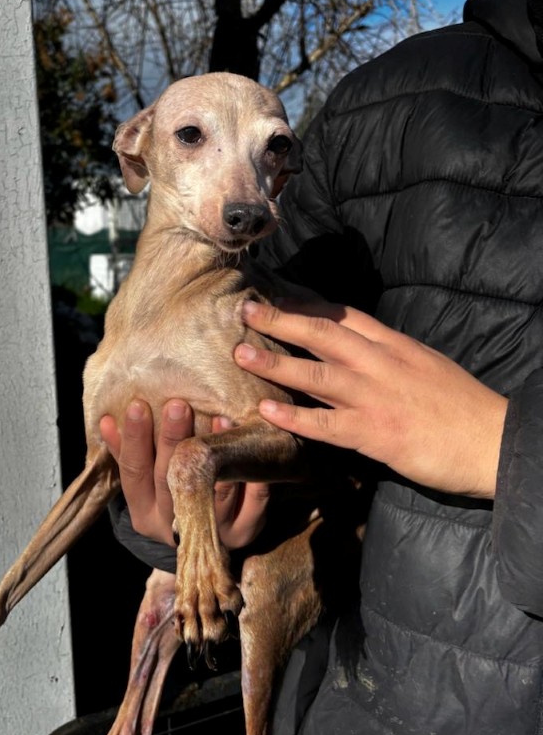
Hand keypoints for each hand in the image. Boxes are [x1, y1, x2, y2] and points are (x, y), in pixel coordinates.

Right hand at [100, 400, 269, 547]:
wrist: (204, 548)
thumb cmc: (169, 498)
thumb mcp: (144, 482)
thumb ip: (126, 453)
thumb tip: (106, 421)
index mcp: (144, 513)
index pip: (135, 473)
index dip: (134, 439)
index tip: (137, 405)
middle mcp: (174, 528)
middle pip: (171, 481)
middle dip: (173, 440)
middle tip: (178, 405)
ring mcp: (210, 534)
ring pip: (212, 495)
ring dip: (216, 456)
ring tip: (219, 418)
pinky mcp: (243, 534)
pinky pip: (252, 508)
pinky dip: (252, 481)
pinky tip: (249, 452)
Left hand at [235, 298, 507, 498]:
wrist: (494, 441)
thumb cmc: (461, 406)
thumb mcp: (424, 364)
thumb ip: (390, 354)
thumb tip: (359, 348)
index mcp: (394, 345)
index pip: (343, 315)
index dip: (305, 304)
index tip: (274, 294)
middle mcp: (381, 363)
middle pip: (323, 333)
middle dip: (280, 320)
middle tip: (244, 310)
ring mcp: (376, 398)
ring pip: (317, 374)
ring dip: (275, 363)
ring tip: (240, 353)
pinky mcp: (376, 434)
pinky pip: (327, 424)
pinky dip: (294, 417)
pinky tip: (266, 411)